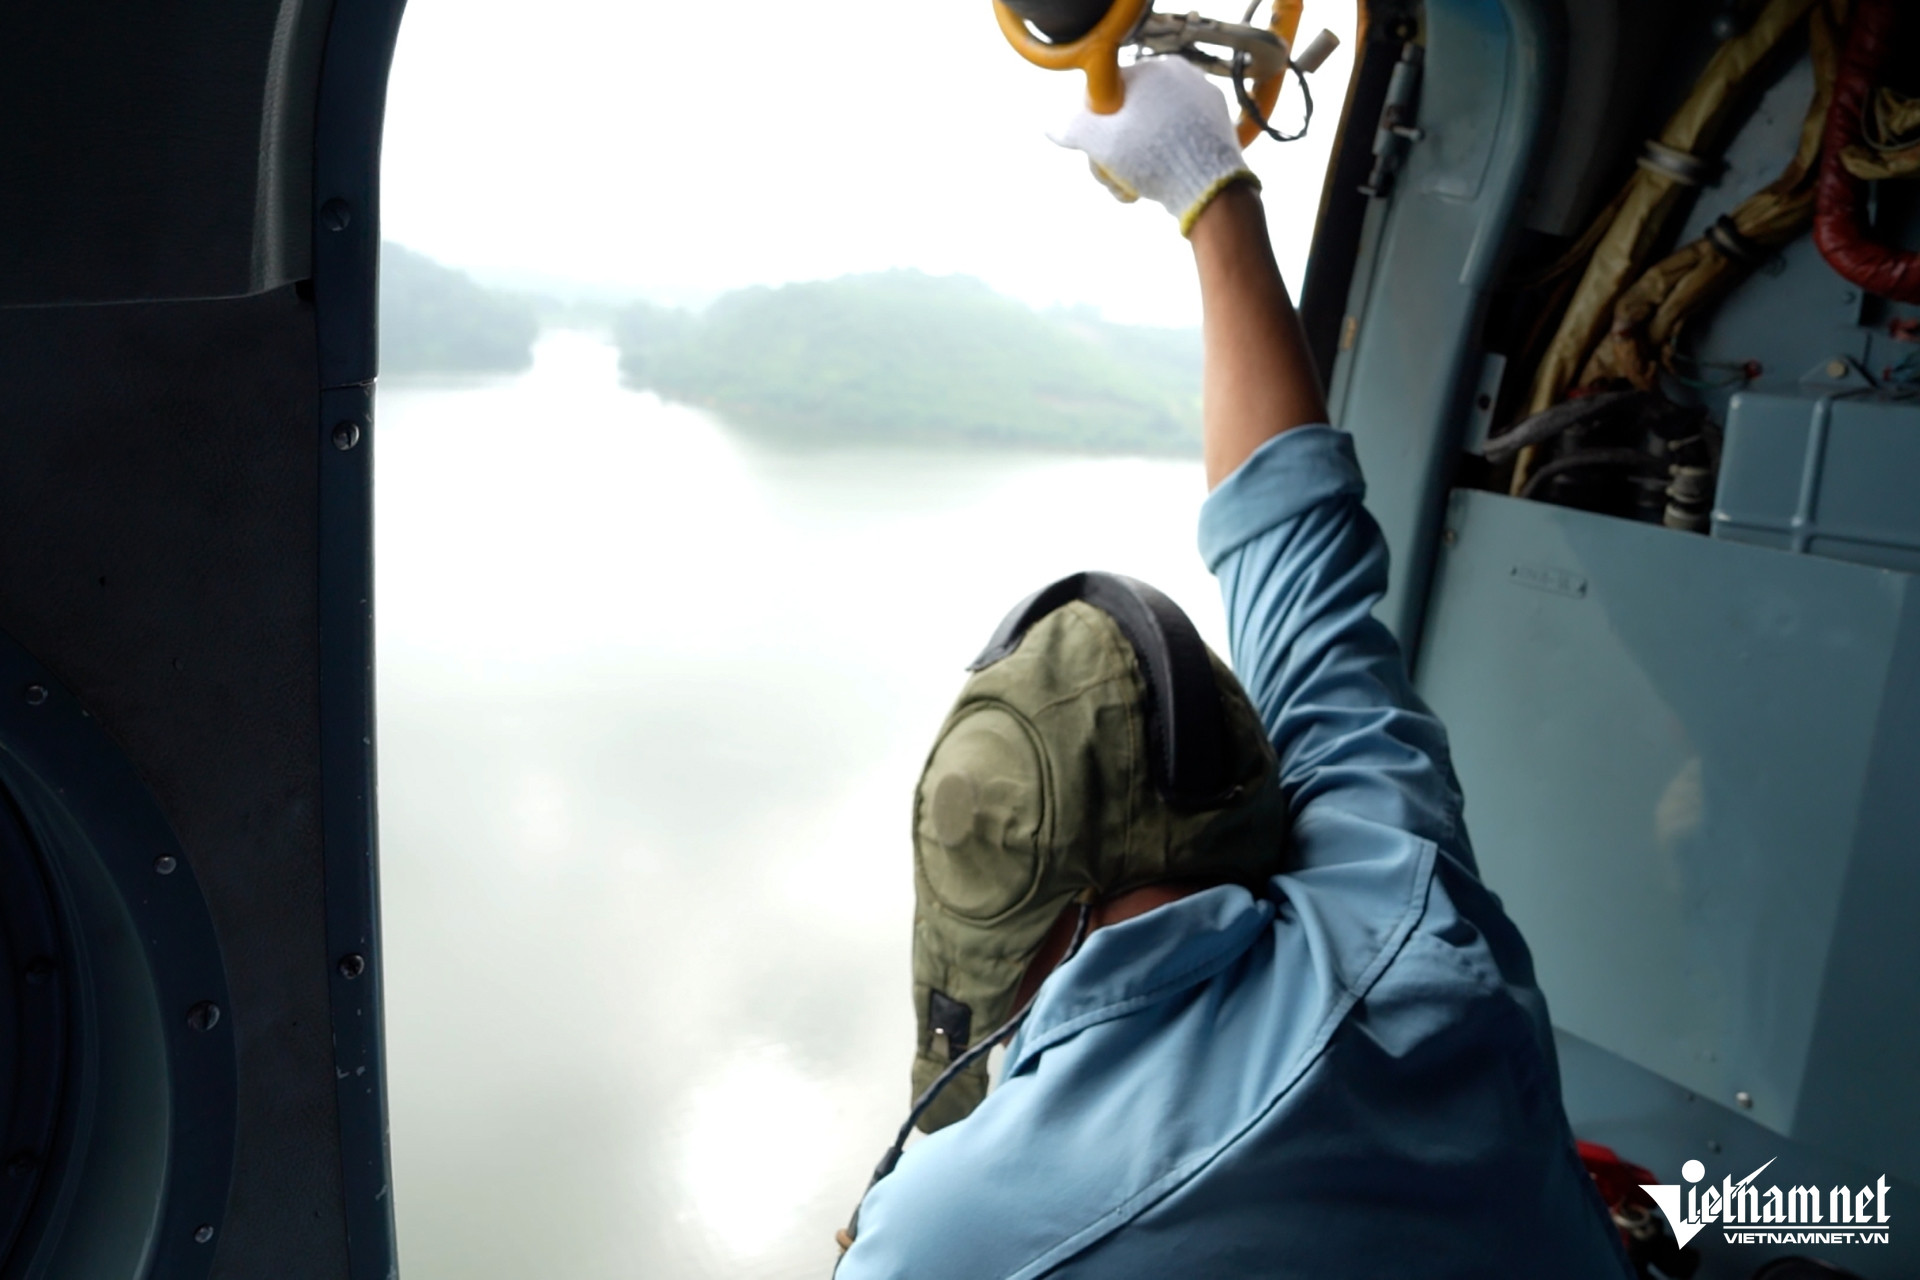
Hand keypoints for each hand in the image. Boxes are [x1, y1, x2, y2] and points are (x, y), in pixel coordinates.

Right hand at [1051, 57, 1256, 235]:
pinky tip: (1159, 182)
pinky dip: (1164, 157)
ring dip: (1137, 160)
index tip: (1099, 153)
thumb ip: (1073, 129)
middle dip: (1116, 150)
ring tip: (1134, 187)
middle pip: (1131, 114)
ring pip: (1153, 129)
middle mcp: (1182, 75)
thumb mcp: (1102, 144)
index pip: (1109, 95)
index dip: (1096, 127)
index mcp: (1153, 68)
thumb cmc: (1156, 159)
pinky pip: (1178, 137)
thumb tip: (1051, 127)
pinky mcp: (1217, 124)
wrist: (1212, 188)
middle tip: (1114, 178)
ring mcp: (1203, 99)